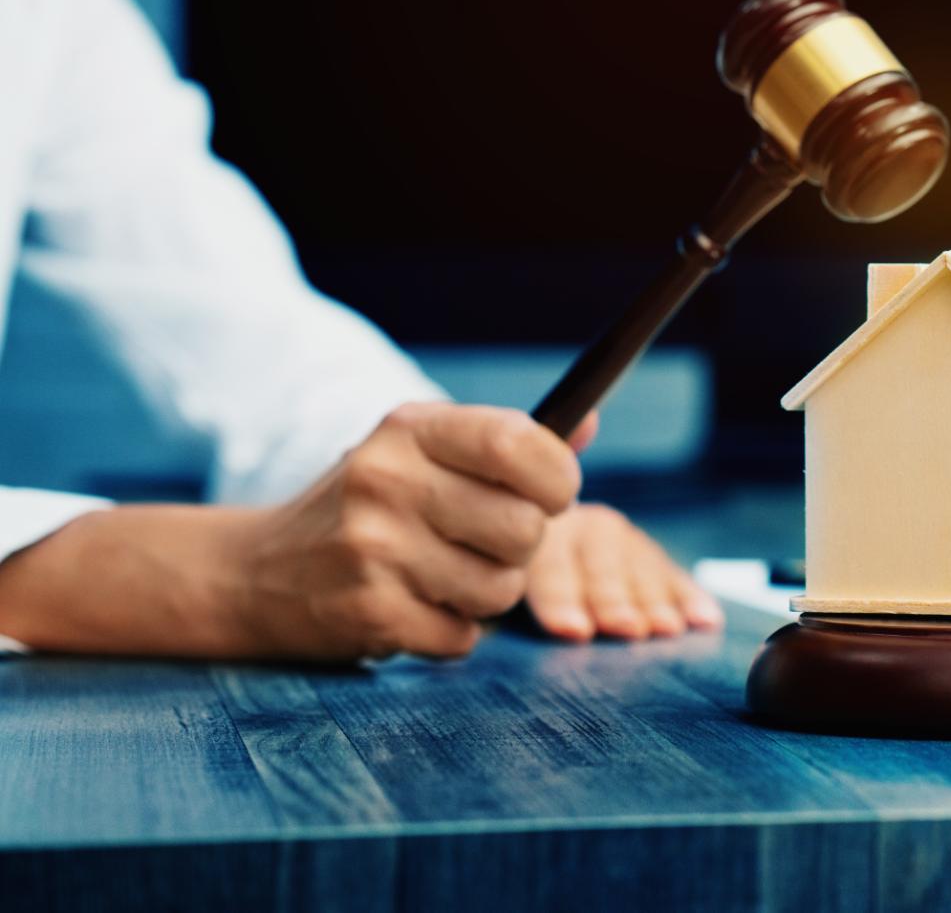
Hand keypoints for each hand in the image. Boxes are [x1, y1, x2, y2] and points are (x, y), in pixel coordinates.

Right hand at [227, 402, 586, 658]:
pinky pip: (464, 637)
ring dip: (489, 594)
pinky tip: (416, 607)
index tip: (553, 493)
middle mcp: (388, 481)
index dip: (558, 477)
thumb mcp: (423, 453)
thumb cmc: (369, 507)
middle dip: (523, 546)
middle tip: (487, 543)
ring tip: (446, 577)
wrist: (255, 573)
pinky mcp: (367, 612)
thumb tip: (590, 418)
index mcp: (410, 430)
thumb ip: (508, 442)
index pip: (519, 444)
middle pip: (526, 527)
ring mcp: (373, 549)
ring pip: (502, 589)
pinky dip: (453, 632)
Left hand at [523, 503, 723, 640]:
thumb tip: (527, 637)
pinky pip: (676, 575)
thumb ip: (518, 612)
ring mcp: (624, 538)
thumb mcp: (510, 592)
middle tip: (628, 629)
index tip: (573, 631)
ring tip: (666, 629)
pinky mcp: (653, 555)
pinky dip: (692, 598)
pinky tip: (706, 620)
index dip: (560, 601)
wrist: (553, 547)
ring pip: (642, 567)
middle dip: (615, 600)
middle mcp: (584, 529)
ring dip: (656, 602)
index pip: (549, 569)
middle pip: (601, 566)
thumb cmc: (523, 588)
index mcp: (538, 540)